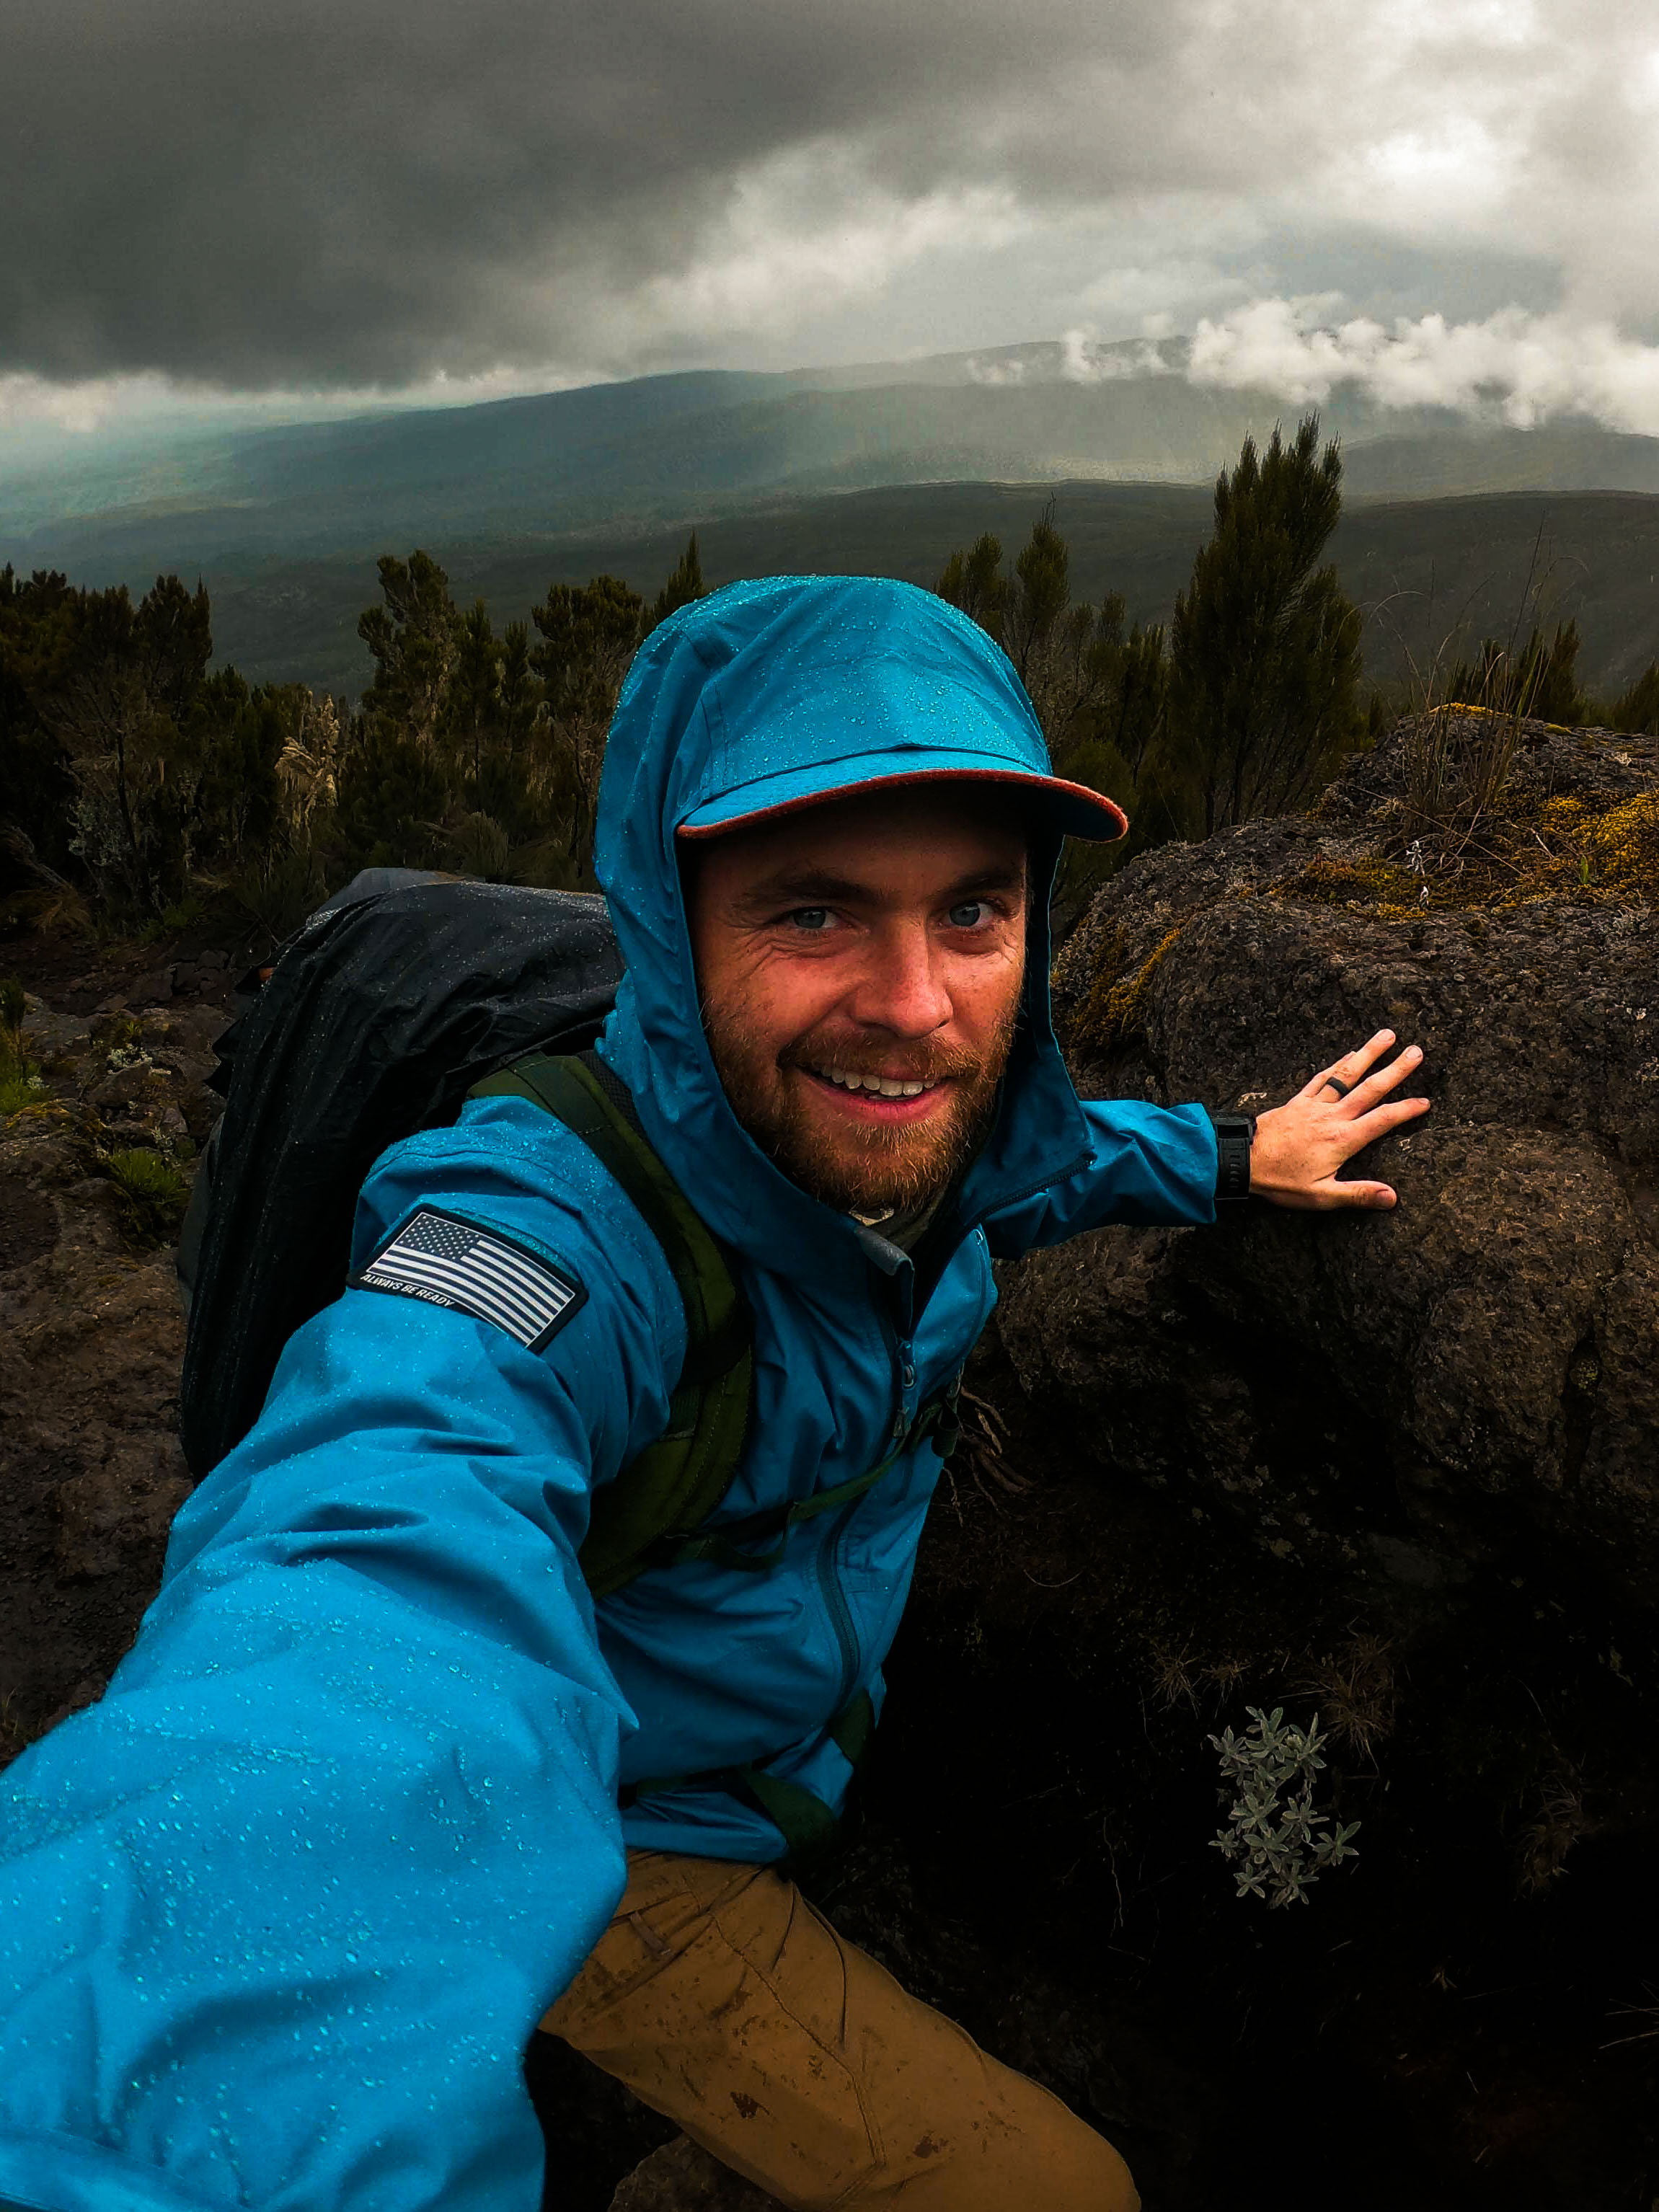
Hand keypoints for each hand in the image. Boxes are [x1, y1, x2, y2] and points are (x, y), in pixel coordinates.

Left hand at [1249, 1030, 1429, 1210]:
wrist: (1241, 1161)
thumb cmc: (1280, 1181)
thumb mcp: (1321, 1196)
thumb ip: (1358, 1194)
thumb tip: (1392, 1197)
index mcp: (1343, 1140)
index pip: (1383, 1120)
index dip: (1406, 1110)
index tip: (1426, 1102)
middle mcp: (1332, 1117)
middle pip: (1370, 1089)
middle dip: (1396, 1070)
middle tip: (1417, 1052)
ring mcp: (1314, 1106)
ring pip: (1347, 1075)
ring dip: (1368, 1053)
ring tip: (1388, 1035)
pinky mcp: (1297, 1102)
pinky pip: (1322, 1078)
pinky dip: (1337, 1065)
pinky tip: (1348, 1054)